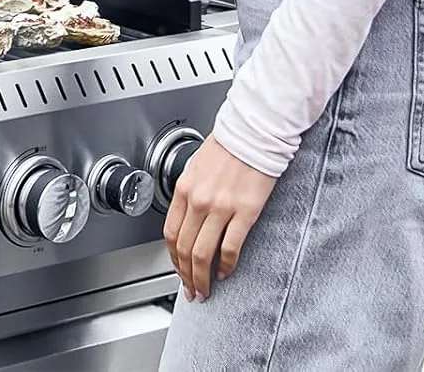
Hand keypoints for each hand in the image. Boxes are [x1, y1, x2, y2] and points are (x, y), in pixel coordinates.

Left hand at [164, 137, 276, 300]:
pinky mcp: (244, 212)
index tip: (178, 270)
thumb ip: (191, 194)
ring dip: (202, 278)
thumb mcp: (197, 168)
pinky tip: (226, 272)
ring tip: (206, 290)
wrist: (252, 133)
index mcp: (184, 189)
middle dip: (186, 275)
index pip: (171, 234)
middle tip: (192, 290)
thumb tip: (189, 221)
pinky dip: (226, 266)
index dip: (173, 258)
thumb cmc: (227, 147)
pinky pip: (230, 248)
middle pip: (185, 249)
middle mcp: (198, 200)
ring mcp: (220, 208)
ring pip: (203, 254)